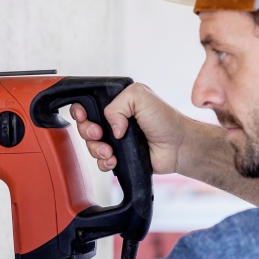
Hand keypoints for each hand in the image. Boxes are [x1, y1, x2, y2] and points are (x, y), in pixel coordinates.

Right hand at [70, 83, 186, 174]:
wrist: (177, 146)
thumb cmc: (165, 120)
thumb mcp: (140, 96)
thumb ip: (117, 104)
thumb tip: (110, 127)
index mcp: (117, 103)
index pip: (88, 104)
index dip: (80, 111)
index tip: (84, 116)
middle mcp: (114, 121)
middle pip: (84, 126)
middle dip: (87, 132)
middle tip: (99, 134)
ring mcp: (115, 139)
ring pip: (90, 145)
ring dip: (96, 149)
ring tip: (110, 151)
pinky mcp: (118, 156)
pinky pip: (100, 161)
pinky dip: (104, 162)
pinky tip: (114, 160)